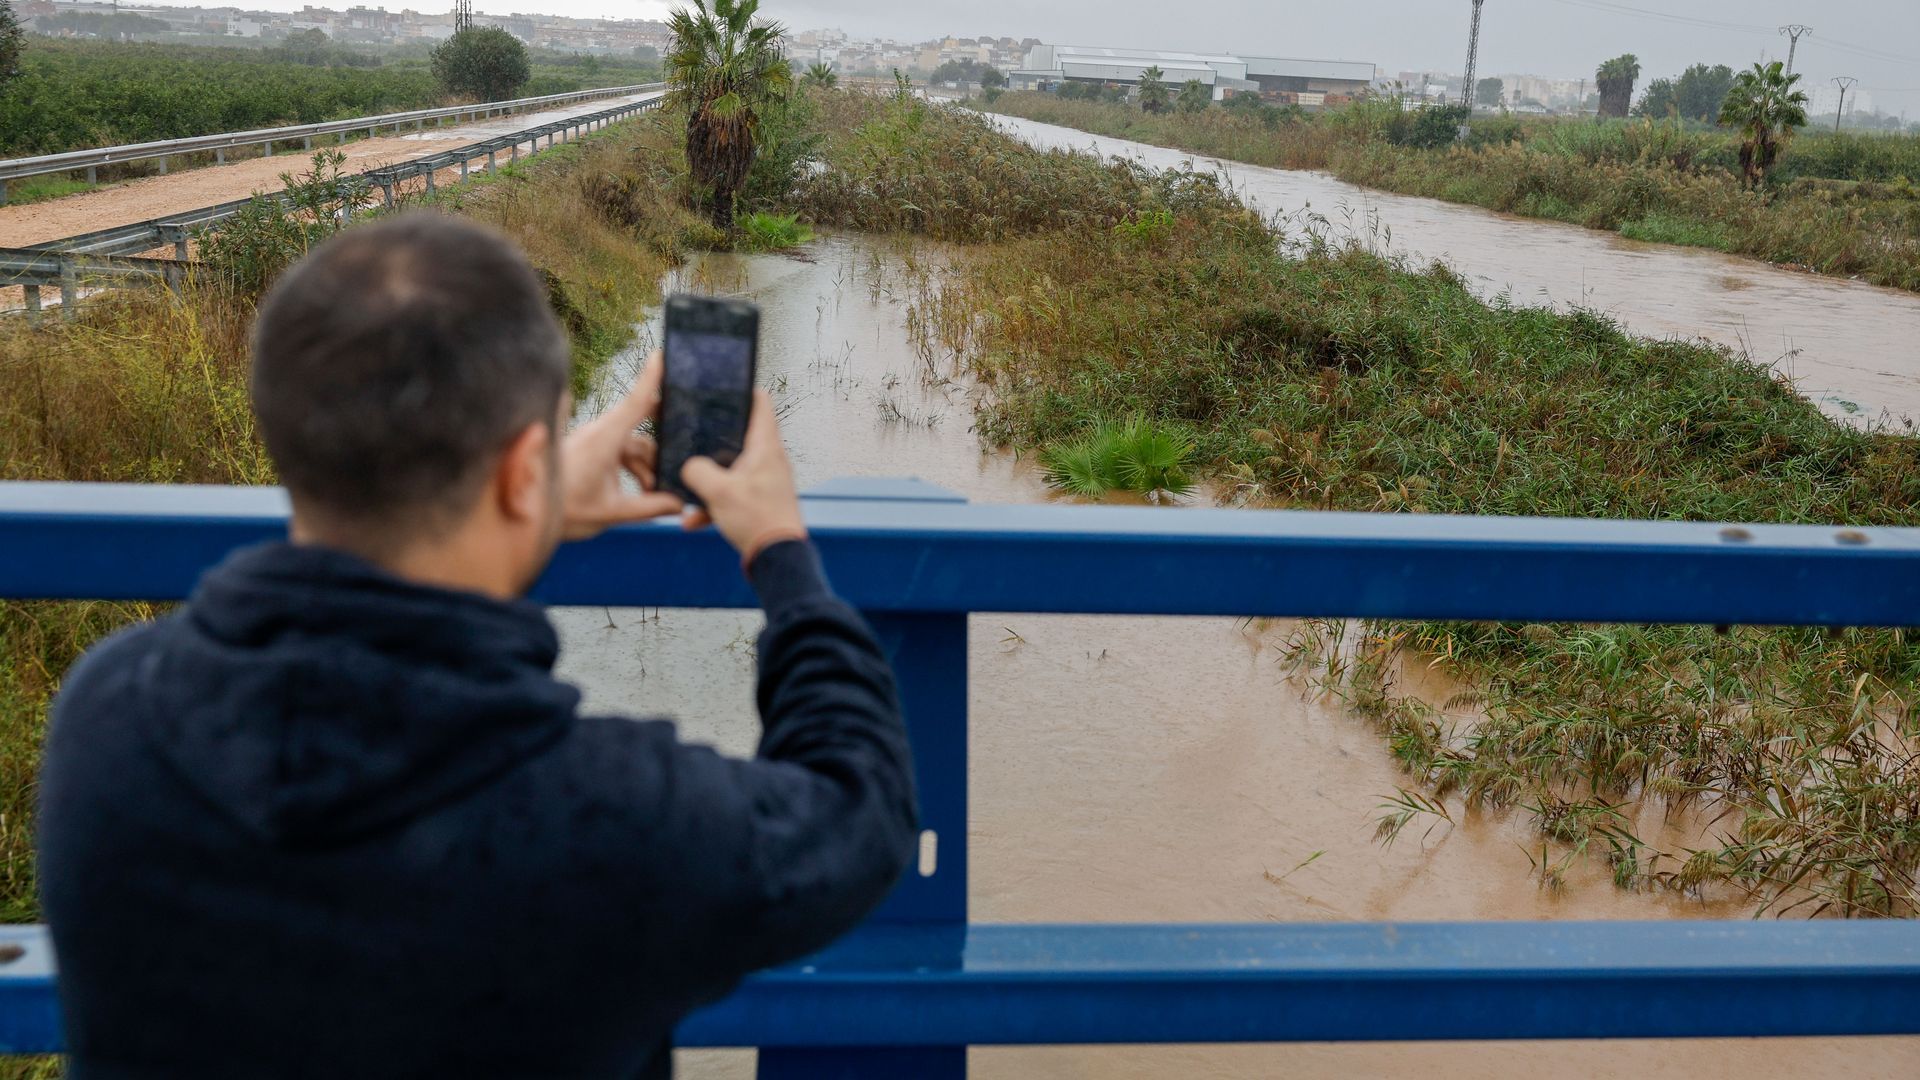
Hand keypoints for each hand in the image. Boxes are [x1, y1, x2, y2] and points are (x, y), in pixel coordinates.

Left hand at [559, 351, 683, 540]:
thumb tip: (680, 504)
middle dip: (659, 461)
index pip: (635, 403)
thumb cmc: (565, 509)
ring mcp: (596, 441)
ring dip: (646, 472)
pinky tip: (641, 495)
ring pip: (635, 449)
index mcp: (604, 440)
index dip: (651, 378)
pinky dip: (634, 472)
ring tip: (651, 499)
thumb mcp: (611, 512)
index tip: (661, 353)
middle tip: (673, 481)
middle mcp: (601, 434)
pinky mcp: (592, 450)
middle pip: (643, 438)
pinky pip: (623, 454)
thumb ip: (649, 508)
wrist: (527, 514)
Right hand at [681, 389, 807, 566]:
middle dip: (714, 437)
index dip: (744, 389)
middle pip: (740, 435)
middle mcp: (769, 460)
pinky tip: (694, 520)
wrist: (777, 559)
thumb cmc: (758, 520)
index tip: (724, 385)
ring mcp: (765, 481)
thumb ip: (697, 471)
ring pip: (732, 469)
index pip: (761, 404)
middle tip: (693, 432)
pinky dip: (714, 505)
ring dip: (709, 479)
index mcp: (765, 447)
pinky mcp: (760, 501)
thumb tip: (689, 466)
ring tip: (689, 490)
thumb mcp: (718, 491)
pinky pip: (733, 495)